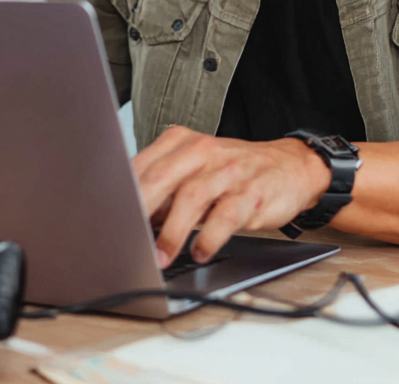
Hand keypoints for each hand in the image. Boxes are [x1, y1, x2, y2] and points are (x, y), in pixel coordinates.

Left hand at [133, 126, 332, 267]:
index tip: (109, 218)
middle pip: (163, 176)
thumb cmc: (234, 171)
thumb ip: (164, 186)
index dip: (124, 193)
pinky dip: (211, 236)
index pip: (145, 165)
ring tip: (161, 256)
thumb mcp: (196, 168)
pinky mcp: (252, 192)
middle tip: (126, 237)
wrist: (290, 166)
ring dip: (172, 230)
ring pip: (193, 196)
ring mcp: (230, 171)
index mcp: (184, 142)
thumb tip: (127, 214)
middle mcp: (204, 151)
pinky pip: (227, 214)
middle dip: (140, 209)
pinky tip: (201, 252)